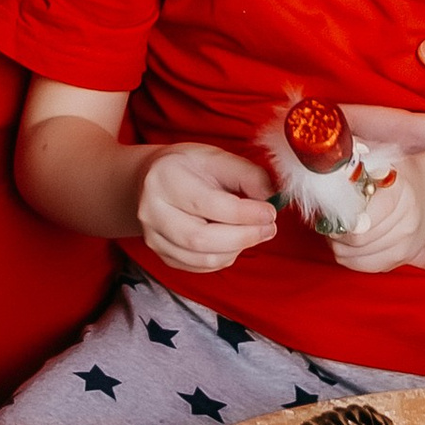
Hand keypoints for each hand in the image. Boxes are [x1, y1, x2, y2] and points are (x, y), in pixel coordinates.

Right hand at [132, 141, 277, 277]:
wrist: (152, 179)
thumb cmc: (189, 167)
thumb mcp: (218, 157)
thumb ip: (248, 175)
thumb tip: (272, 198)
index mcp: (165, 178)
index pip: (209, 204)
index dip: (245, 213)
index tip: (271, 212)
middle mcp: (152, 210)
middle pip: (202, 238)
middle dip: (244, 237)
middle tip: (269, 228)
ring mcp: (153, 236)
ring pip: (201, 258)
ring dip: (237, 250)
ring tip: (255, 233)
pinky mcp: (161, 254)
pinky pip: (198, 266)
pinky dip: (223, 259)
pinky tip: (235, 243)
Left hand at [327, 151, 424, 273]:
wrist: (424, 195)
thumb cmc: (390, 176)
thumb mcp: (373, 160)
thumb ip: (350, 162)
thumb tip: (326, 164)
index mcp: (400, 190)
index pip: (366, 216)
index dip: (342, 219)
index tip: (331, 215)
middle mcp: (409, 220)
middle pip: (359, 239)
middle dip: (336, 232)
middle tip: (330, 221)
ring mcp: (408, 243)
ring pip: (356, 256)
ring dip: (339, 245)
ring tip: (338, 230)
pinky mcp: (402, 259)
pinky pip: (363, 266)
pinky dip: (348, 257)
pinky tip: (348, 243)